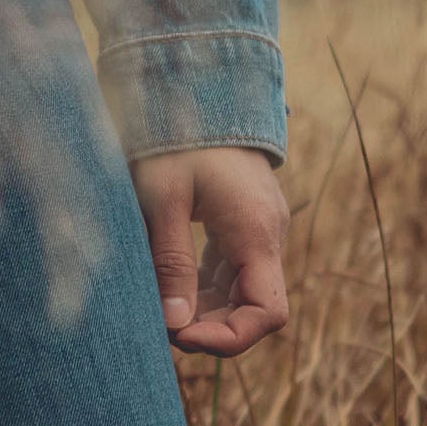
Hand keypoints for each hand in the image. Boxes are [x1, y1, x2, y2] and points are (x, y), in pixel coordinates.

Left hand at [132, 146, 290, 357]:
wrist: (197, 87)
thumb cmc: (176, 137)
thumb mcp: (163, 199)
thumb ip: (171, 262)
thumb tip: (174, 325)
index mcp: (255, 232)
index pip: (267, 313)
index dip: (229, 339)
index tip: (182, 337)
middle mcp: (267, 235)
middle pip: (254, 308)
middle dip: (211, 328)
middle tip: (160, 327)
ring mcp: (258, 229)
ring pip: (241, 291)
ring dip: (205, 310)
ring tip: (158, 309)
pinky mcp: (243, 222)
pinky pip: (231, 270)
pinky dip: (203, 287)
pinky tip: (169, 288)